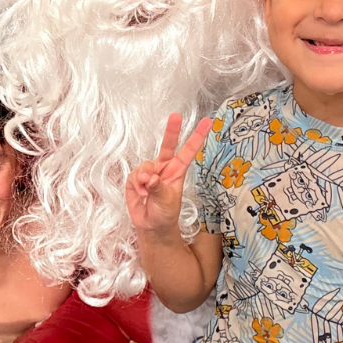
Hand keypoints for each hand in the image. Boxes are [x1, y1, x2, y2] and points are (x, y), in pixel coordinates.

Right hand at [125, 114, 210, 235]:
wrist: (151, 226)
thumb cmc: (165, 213)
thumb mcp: (167, 201)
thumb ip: (159, 187)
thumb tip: (151, 176)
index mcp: (177, 171)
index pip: (188, 151)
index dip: (197, 137)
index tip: (207, 122)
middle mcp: (164, 168)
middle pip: (167, 146)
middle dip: (171, 131)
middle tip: (175, 116)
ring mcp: (149, 172)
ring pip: (146, 165)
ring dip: (145, 178)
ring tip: (147, 192)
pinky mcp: (135, 179)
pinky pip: (134, 176)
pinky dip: (137, 185)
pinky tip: (142, 194)